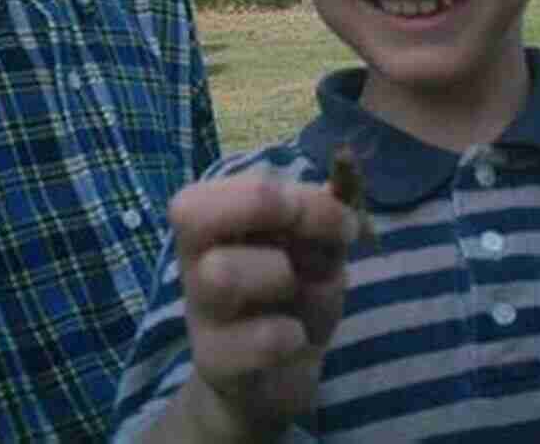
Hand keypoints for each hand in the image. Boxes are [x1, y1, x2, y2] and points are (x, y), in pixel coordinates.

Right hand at [156, 174, 358, 442]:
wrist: (275, 376)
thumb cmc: (293, 293)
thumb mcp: (317, 244)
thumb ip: (329, 206)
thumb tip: (346, 164)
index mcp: (214, 216)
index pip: (228, 179)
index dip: (289, 190)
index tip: (336, 215)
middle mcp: (193, 257)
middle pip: (197, 212)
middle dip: (273, 213)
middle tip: (317, 244)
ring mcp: (199, 310)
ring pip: (220, 273)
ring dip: (280, 276)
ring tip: (296, 292)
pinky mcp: (213, 362)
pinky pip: (256, 339)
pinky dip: (291, 335)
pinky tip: (293, 338)